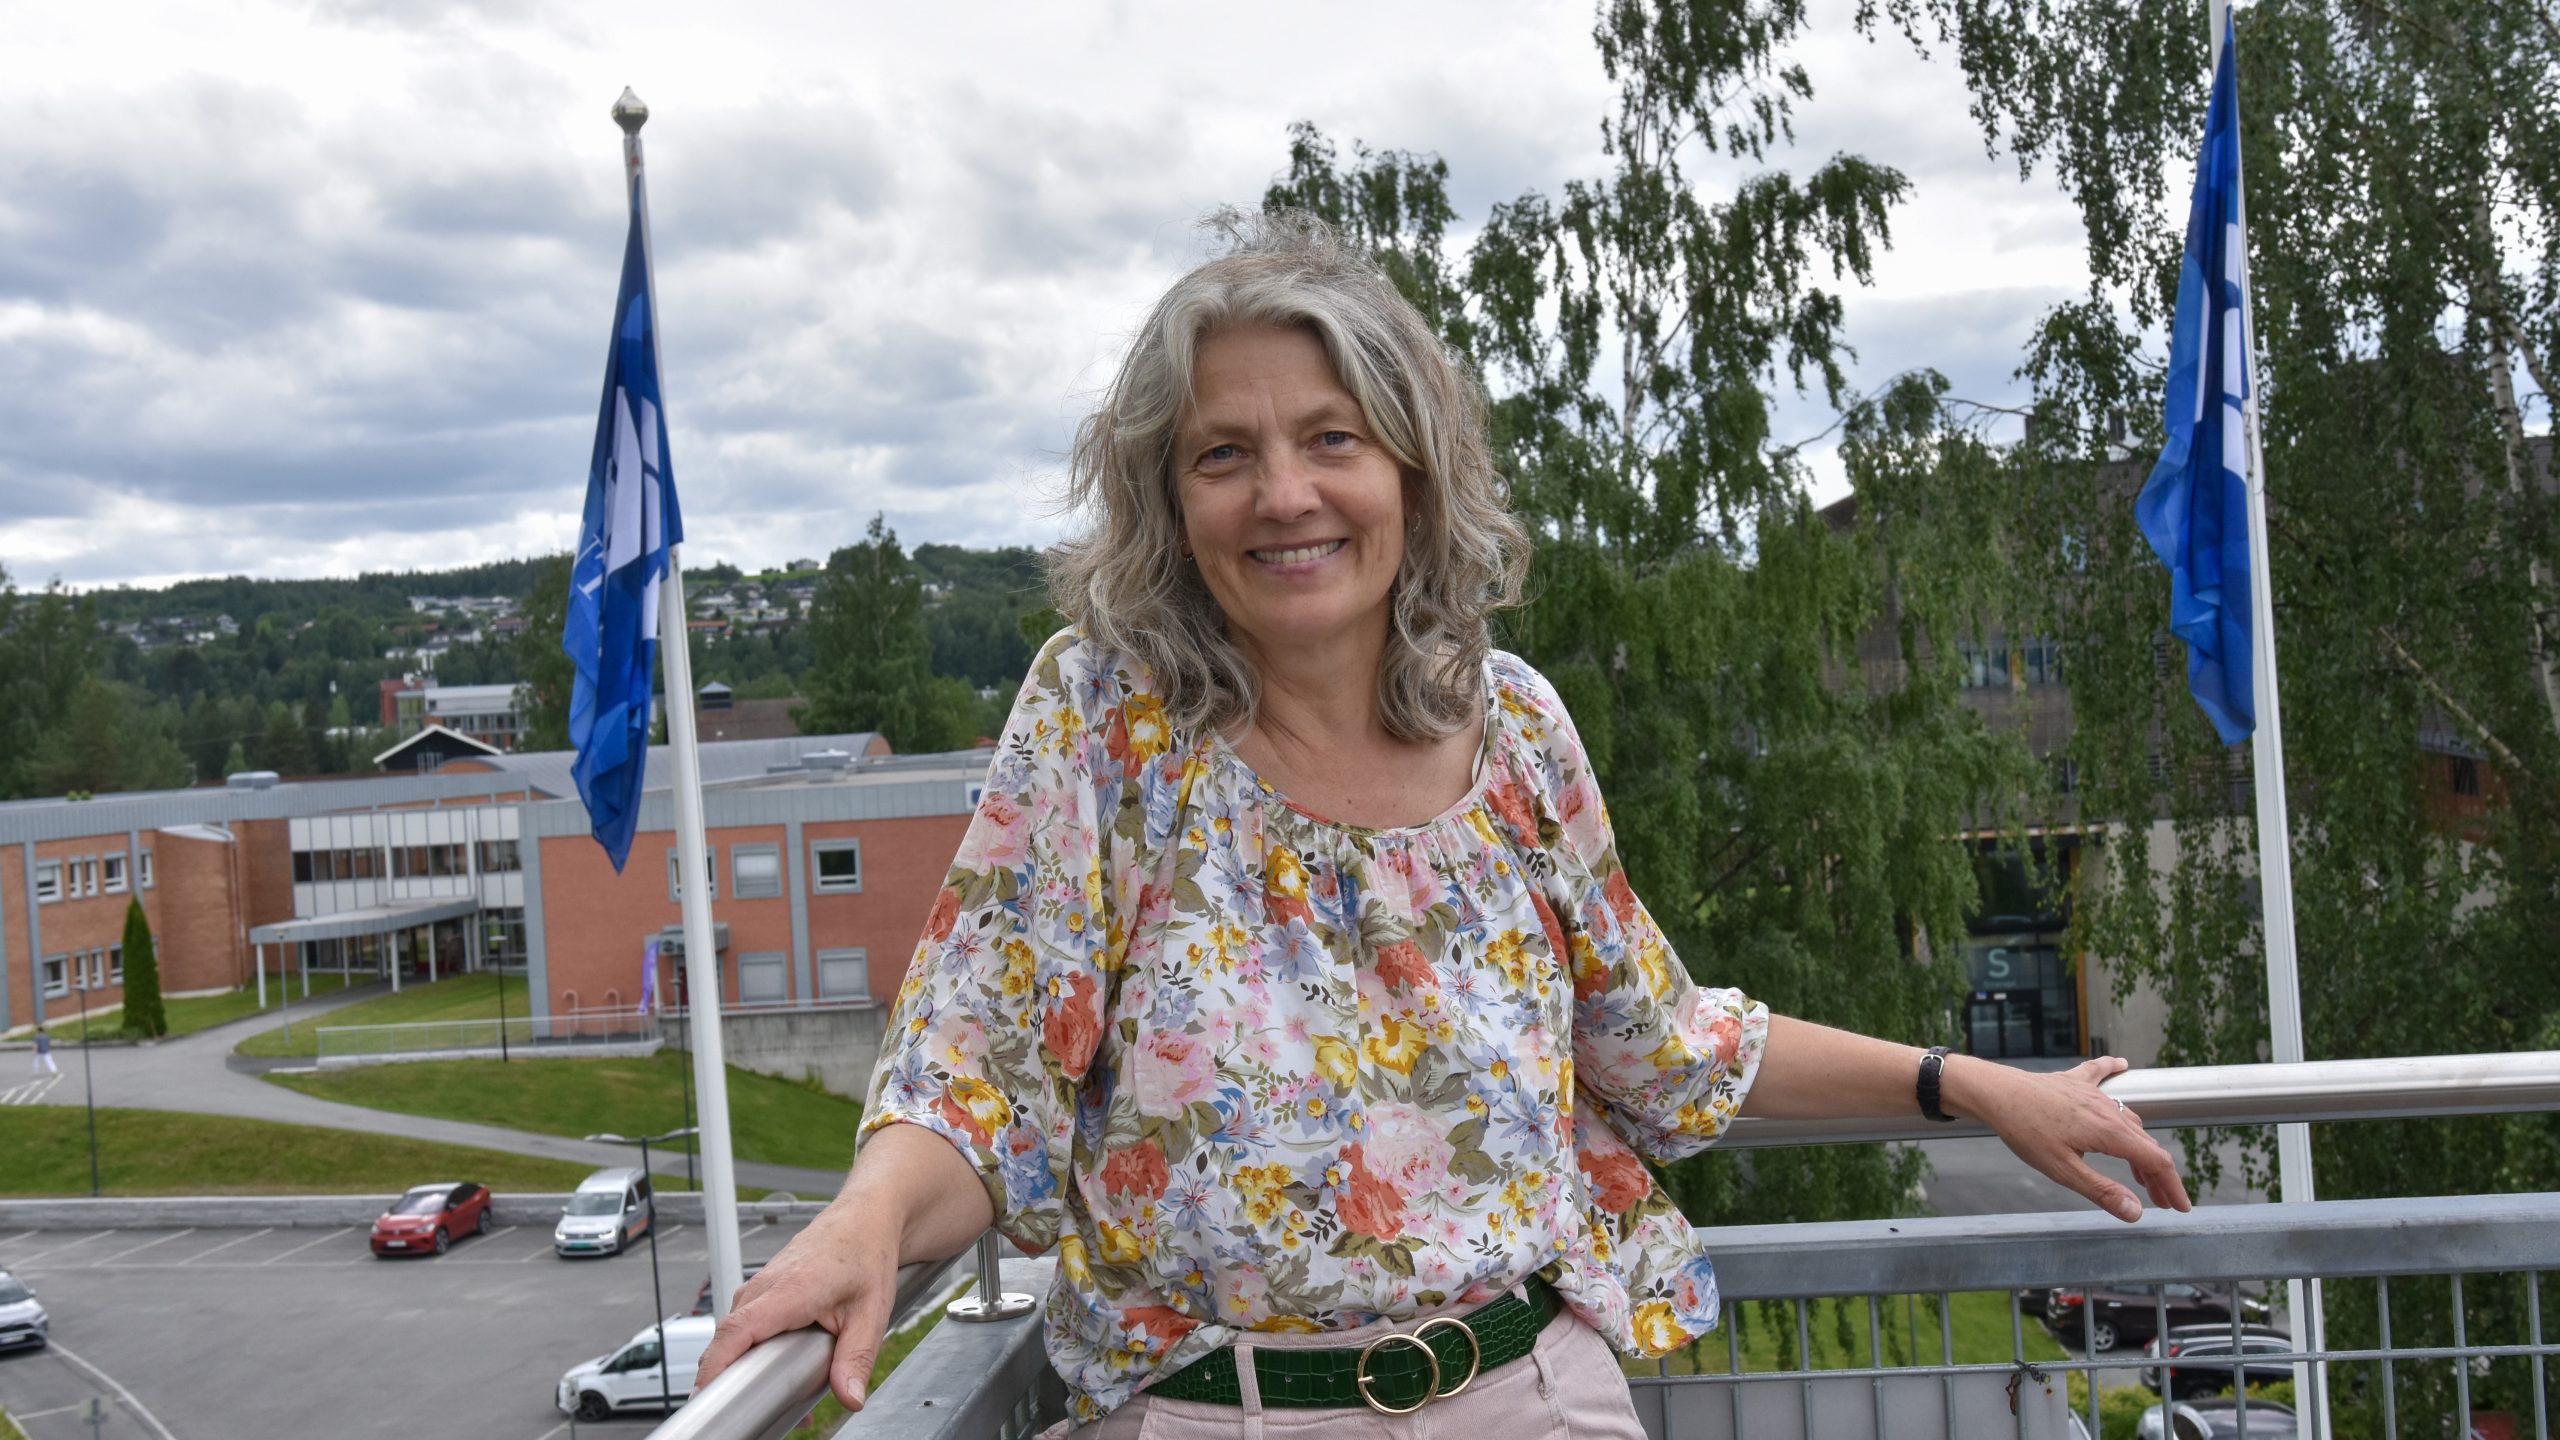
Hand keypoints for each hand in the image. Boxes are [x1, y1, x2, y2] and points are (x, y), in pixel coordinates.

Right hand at [694, 1202, 902, 1410]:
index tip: (705, 1395)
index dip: (715, 1366)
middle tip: (751, 1413)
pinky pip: (744, 1326)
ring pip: (734, 1335)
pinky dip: (753, 1350)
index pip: (736, 1331)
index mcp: (789, 1290)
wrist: (864, 1219)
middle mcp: (763, 1286)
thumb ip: (856, 1359)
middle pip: (726, 1339)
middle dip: (730, 1378)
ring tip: (777, 1396)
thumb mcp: (871, 1313)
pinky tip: (779, 1370)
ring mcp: (757, 1287)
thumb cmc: (866, 1253)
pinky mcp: (760, 1292)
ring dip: (745, 1367)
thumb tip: (850, 1398)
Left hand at [1948, 1055, 2193, 1221]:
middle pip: (2146, 1144)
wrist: (1997, 1093)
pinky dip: (2113, 1072)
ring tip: (2141, 1170)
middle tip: (2160, 1201)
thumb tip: (2136, 1212)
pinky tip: (2122, 1065)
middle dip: (2157, 1175)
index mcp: (2110, 1132)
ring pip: (2128, 1119)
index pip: (2156, 1162)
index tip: (2182, 1207)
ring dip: (2140, 1145)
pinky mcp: (2073, 1080)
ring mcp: (2092, 1092)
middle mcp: (2108, 1109)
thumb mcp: (2063, 1170)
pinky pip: (2100, 1073)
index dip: (2172, 1186)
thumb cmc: (2025, 1131)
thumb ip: (2102, 1191)